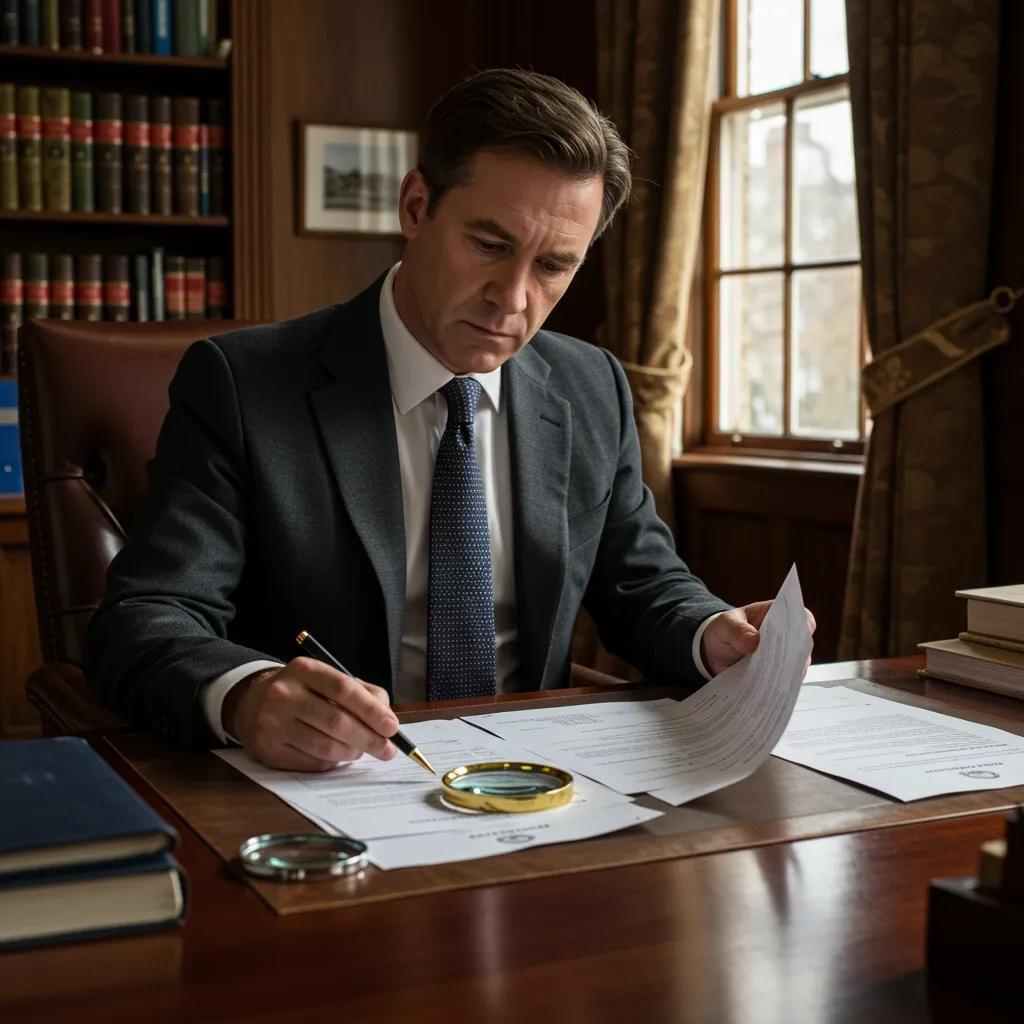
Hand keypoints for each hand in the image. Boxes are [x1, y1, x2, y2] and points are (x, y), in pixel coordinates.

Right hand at [222, 656, 399, 770]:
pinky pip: (312, 762)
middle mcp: (284, 694)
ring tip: (362, 750)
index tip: (392, 726)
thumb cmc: (302, 691)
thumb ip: (361, 692)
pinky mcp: (268, 750)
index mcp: (303, 670)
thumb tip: (387, 717)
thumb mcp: (326, 679)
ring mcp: (272, 723)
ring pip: (325, 746)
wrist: (251, 703)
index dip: (371, 710)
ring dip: (352, 752)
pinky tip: (338, 755)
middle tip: (388, 749)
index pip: (343, 689)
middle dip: (369, 738)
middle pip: (336, 721)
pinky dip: (333, 762)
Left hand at [700, 602, 815, 676]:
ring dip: (785, 675)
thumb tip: (754, 641)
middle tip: (779, 665)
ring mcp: (784, 658)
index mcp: (777, 615)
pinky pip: (782, 682)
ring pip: (795, 667)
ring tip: (771, 681)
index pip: (802, 617)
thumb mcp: (725, 625)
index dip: (804, 628)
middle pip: (801, 646)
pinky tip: (766, 692)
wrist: (713, 650)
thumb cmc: (724, 630)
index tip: (795, 638)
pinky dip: (776, 687)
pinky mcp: (777, 675)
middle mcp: (787, 637)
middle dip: (793, 656)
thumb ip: (738, 631)